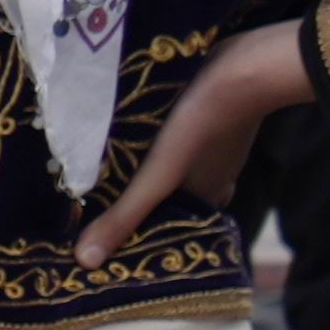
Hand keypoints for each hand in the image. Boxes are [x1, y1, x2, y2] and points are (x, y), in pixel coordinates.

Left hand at [74, 18, 315, 266]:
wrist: (247, 67)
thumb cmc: (202, 125)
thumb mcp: (158, 176)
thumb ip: (125, 215)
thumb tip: (84, 262)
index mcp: (205, 198)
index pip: (164, 225)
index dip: (132, 231)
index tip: (93, 236)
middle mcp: (213, 175)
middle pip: (166, 195)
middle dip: (131, 199)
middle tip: (82, 204)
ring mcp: (213, 143)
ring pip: (168, 165)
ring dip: (137, 167)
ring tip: (90, 170)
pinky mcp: (206, 112)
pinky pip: (171, 135)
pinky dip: (148, 141)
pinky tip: (120, 133)